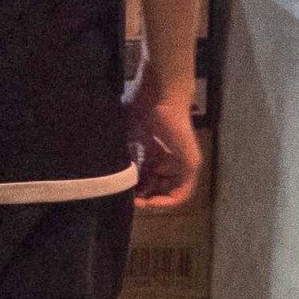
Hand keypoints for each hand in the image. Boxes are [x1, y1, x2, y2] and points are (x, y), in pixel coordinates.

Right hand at [128, 81, 202, 209]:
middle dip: (142, 196)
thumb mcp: (124, 137)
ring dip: (154, 200)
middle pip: (156, 186)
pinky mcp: (190, 162)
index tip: (121, 193)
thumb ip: (120, 157)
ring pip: (169, 190)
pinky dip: (169, 199)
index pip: (146, 177)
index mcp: (154, 151)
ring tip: (139, 202)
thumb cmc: (139, 109)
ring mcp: (180, 161)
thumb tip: (108, 178)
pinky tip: (153, 202)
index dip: (134, 188)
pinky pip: (183, 190)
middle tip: (129, 201)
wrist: (159, 96)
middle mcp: (168, 158)